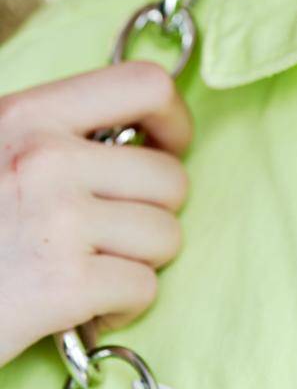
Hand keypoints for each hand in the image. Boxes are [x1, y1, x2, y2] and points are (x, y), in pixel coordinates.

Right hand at [0, 60, 192, 366]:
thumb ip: (54, 134)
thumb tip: (139, 134)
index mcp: (31, 115)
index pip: (145, 84)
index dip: (173, 118)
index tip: (168, 146)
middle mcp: (47, 158)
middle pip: (168, 177)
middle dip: (155, 211)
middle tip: (118, 230)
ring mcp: (57, 221)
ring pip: (165, 235)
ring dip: (141, 260)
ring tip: (99, 266)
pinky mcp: (61, 285)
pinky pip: (142, 286)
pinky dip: (124, 304)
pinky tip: (90, 304)